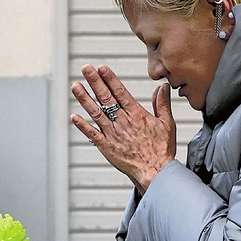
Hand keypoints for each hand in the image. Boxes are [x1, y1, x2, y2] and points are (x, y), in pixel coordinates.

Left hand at [70, 64, 175, 193]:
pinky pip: (92, 134)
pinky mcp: (107, 147)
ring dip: (84, 99)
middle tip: (85, 68)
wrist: (156, 172)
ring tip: (75, 86)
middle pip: (106, 98)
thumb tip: (162, 86)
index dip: (110, 79)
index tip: (101, 67)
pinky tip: (73, 116)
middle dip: (95, 82)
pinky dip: (82, 125)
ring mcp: (113, 134)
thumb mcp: (167, 124)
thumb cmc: (162, 149)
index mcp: (136, 115)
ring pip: (96, 113)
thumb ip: (162, 103)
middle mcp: (122, 122)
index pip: (120, 92)